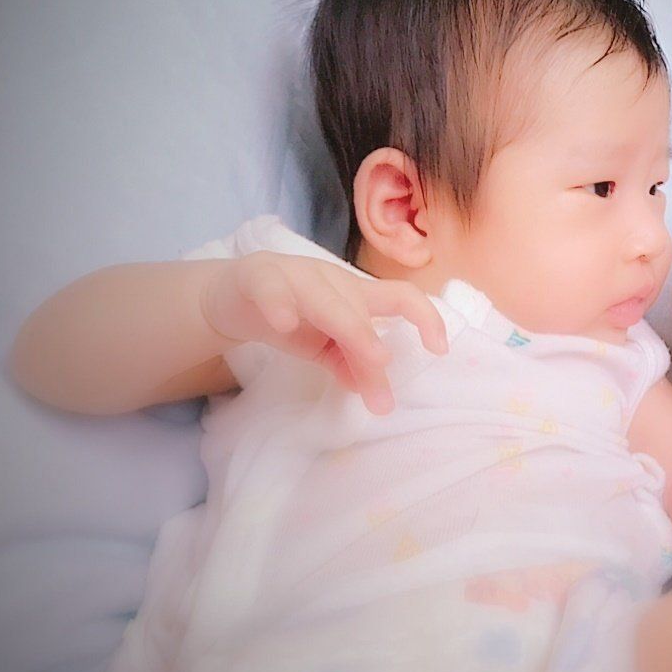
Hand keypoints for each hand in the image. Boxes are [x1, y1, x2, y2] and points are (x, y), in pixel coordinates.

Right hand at [200, 251, 447, 413]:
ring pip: (324, 296)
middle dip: (371, 342)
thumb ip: (349, 364)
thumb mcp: (324, 346)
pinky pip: (270, 286)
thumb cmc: (291, 316)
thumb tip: (378, 396)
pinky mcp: (257, 277)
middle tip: (382, 375)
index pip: (401, 298)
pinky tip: (285, 324)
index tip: (440, 350)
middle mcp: (332, 279)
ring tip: (361, 354)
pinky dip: (279, 304)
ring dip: (346, 325)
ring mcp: (295, 275)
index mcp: (356, 295)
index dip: (426, 318)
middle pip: (360, 306)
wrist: (231, 295)